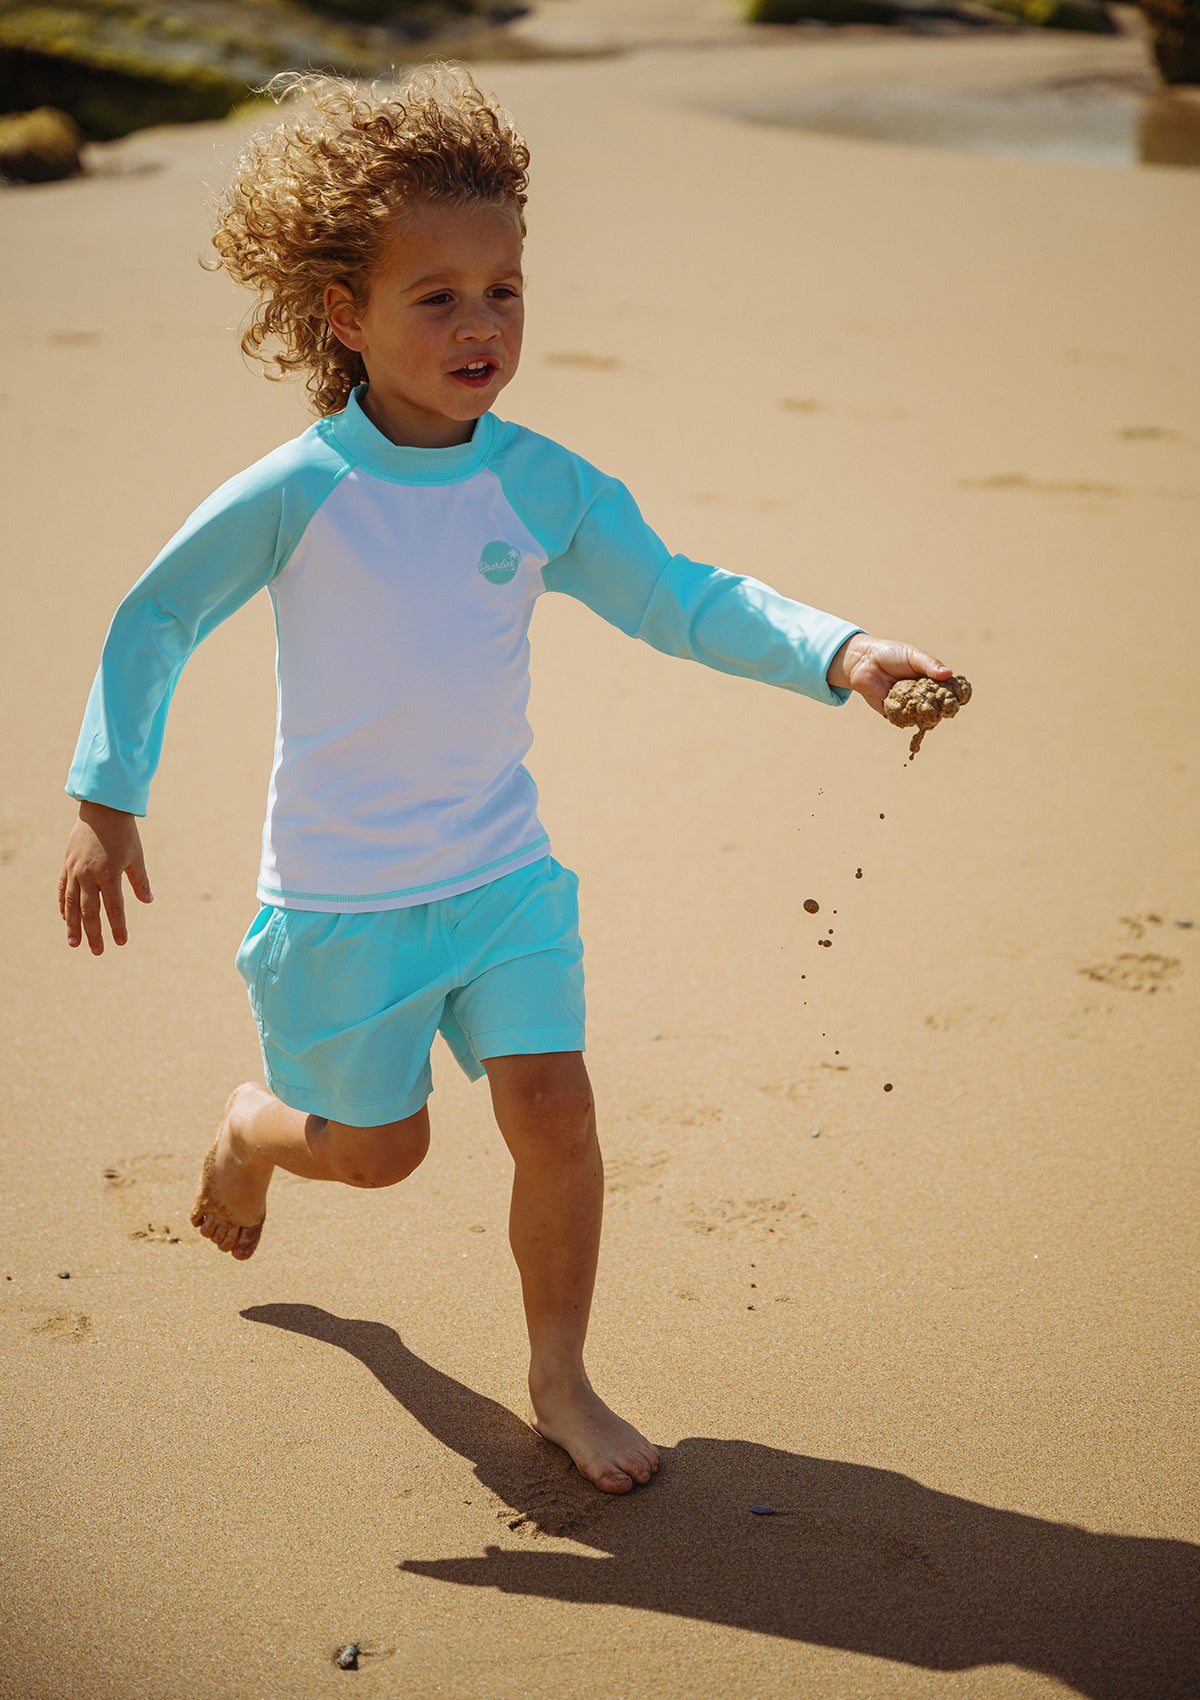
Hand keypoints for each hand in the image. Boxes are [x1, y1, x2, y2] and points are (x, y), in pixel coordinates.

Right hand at [58, 802, 152, 953]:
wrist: (102, 809)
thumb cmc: (124, 833)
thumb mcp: (136, 857)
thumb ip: (140, 881)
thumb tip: (148, 901)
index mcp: (109, 874)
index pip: (114, 908)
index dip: (118, 926)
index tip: (121, 942)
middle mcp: (89, 875)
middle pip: (90, 911)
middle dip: (94, 933)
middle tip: (97, 952)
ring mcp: (75, 870)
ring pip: (72, 904)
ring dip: (72, 925)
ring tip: (74, 943)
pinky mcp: (67, 864)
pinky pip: (63, 889)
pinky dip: (63, 905)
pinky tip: (65, 918)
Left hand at [827, 633, 952, 716]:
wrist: (864, 661)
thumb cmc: (891, 655)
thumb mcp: (913, 656)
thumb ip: (930, 665)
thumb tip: (948, 674)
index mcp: (930, 680)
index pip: (949, 691)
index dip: (956, 696)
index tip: (961, 697)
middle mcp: (922, 695)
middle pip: (939, 708)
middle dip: (943, 709)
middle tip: (945, 707)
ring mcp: (909, 706)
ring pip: (923, 717)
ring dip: (927, 715)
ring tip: (927, 708)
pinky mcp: (894, 713)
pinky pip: (905, 721)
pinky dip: (908, 718)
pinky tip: (909, 711)